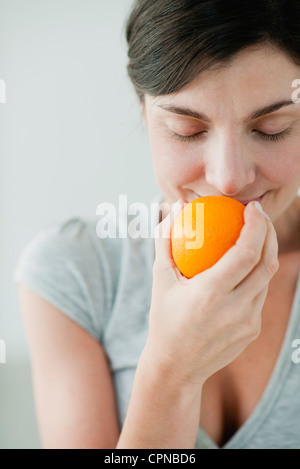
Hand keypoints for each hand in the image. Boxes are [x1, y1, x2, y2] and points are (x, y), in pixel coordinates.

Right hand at [145, 199, 278, 387]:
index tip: (253, 208)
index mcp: (210, 294)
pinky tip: (245, 267)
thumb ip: (165, 241)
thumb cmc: (164, 318)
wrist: (175, 366)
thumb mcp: (160, 279)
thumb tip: (173, 209)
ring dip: (265, 253)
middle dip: (268, 233)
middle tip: (259, 216)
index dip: (255, 226)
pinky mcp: (253, 331)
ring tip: (256, 236)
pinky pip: (260, 295)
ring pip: (266, 279)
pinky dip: (256, 276)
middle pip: (266, 263)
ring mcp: (248, 323)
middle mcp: (235, 310)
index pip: (245, 253)